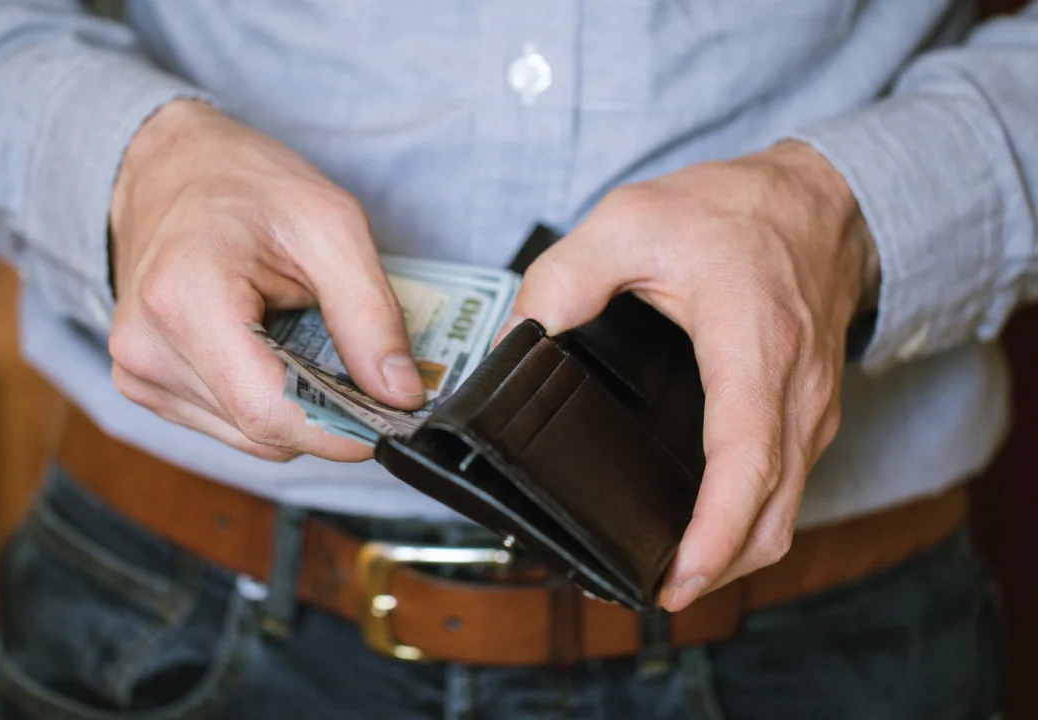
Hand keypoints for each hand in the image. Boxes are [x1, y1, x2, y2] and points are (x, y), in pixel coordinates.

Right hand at [108, 100, 424, 461]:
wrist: (172, 168)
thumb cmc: (247, 185)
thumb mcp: (331, 226)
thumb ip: (370, 314)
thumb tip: (402, 394)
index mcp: (185, 300)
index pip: (269, 411)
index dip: (342, 428)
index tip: (392, 416)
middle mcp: (147, 349)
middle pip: (264, 430)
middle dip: (328, 412)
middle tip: (362, 363)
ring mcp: (139, 372)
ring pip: (250, 436)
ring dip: (297, 407)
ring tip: (305, 339)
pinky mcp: (145, 385)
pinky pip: (228, 423)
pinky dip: (266, 400)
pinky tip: (272, 349)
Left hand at [504, 142, 879, 611]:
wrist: (821, 199)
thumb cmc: (736, 209)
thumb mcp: (632, 220)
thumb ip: (564, 278)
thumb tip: (516, 340)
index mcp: (753, 347)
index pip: (745, 462)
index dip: (713, 534)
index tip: (675, 580)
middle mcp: (796, 392)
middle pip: (771, 515)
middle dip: (715, 568)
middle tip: (648, 589)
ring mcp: (812, 409)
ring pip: (784, 512)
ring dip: (733, 552)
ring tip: (668, 568)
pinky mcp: (810, 414)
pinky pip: (787, 488)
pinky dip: (749, 520)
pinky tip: (702, 521)